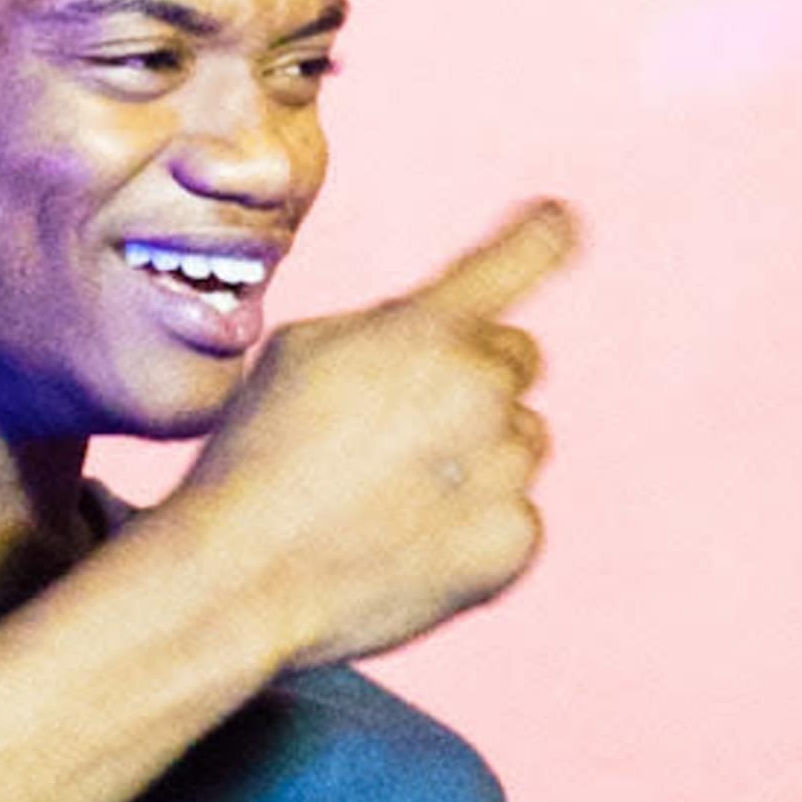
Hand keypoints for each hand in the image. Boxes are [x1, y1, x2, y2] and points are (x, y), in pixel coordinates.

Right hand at [168, 201, 573, 672]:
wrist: (241, 579)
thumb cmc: (254, 459)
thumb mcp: (301, 352)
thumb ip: (388, 329)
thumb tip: (435, 340)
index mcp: (429, 327)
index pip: (520, 256)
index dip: (543, 235)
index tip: (560, 222)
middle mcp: (482, 387)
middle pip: (517, 360)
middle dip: (473, 380)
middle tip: (403, 429)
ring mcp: (506, 467)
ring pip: (520, 440)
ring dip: (477, 456)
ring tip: (391, 498)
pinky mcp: (515, 541)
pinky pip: (516, 515)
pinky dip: (475, 528)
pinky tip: (406, 545)